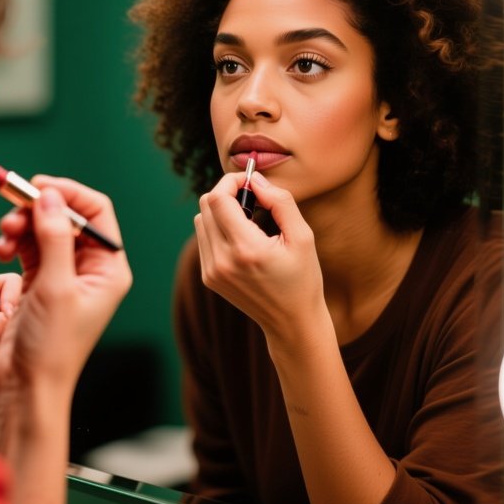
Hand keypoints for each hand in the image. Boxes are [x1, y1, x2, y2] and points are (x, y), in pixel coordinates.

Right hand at [0, 177, 131, 399]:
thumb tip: (51, 196)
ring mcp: (63, 274)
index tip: (38, 186)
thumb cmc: (51, 347)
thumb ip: (54, 237)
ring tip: (4, 234)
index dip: (68, 194)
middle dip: (38, 209)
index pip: (95, 212)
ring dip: (21, 225)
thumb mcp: (56, 287)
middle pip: (66, 217)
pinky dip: (14, 242)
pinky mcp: (39, 282)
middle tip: (12, 206)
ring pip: (43, 230)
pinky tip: (2, 249)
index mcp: (108, 268)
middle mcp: (90, 268)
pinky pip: (28, 247)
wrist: (26, 388)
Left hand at [0, 273, 21, 405]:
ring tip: (5, 352)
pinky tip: (5, 362)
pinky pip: (12, 349)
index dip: (12, 295)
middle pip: (15, 303)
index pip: (3, 284)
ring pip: (16, 327)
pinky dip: (13, 354)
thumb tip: (10, 319)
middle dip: (17, 318)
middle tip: (9, 336)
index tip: (9, 315)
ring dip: (16, 338)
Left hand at [194, 171, 324, 339]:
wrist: (291, 322)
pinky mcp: (208, 277)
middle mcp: (222, 260)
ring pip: (201, 219)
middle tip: (252, 198)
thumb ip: (280, 202)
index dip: (231, 181)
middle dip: (227, 193)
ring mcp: (211, 270)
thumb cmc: (302, 278)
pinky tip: (241, 238)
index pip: (218, 199)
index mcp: (246, 249)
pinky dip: (217, 228)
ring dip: (221, 210)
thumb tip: (256, 180)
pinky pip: (203, 238)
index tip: (250, 182)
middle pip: (206, 205)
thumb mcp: (302, 236)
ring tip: (248, 220)